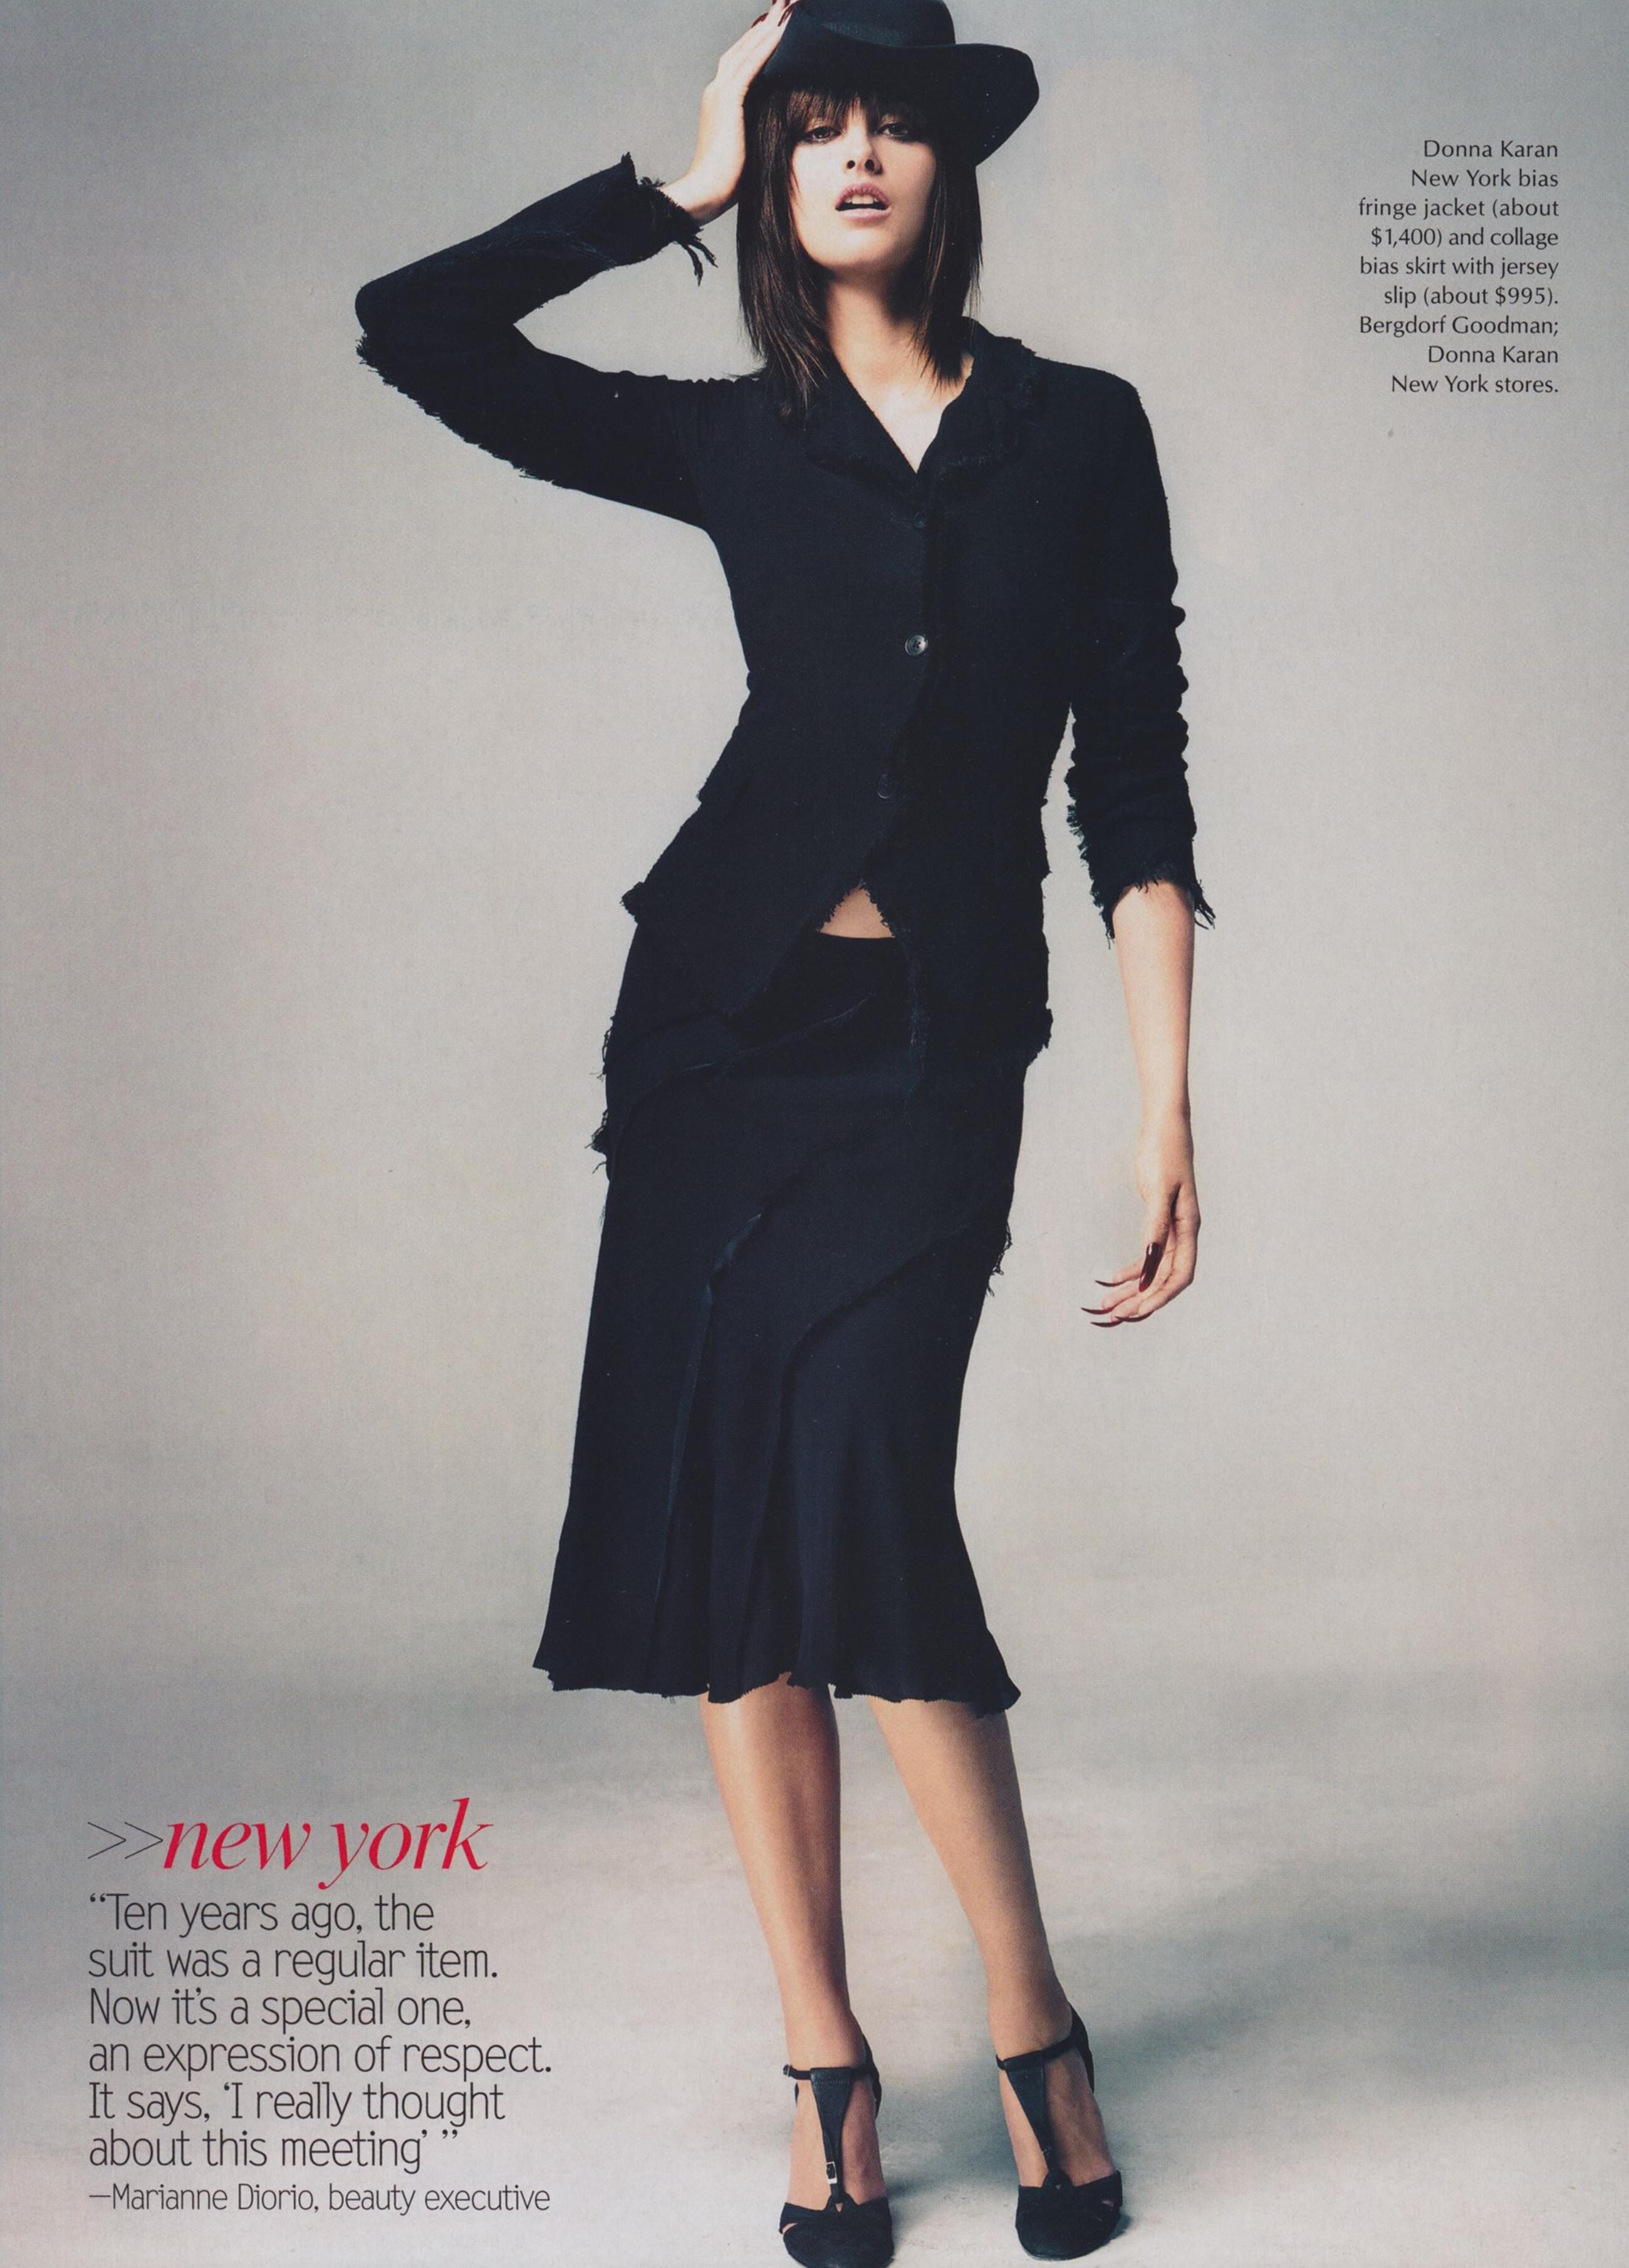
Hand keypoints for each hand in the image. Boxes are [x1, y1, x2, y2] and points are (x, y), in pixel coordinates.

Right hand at [661, 0, 798, 225]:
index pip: (742, 60)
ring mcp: (719, 93)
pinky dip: (766, 46)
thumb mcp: (748, 146)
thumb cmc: (728, 181)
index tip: (780, 24)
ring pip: (748, 49)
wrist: (706, 192)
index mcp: (721, 101)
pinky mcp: (727, 100)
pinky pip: (750, 65)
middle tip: (787, 4)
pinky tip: (783, 31)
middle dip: (767, 24)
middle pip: (744, 46)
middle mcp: (717, 90)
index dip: (760, 40)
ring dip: (770, 27)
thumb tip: (780, 124)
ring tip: (789, 7)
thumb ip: (758, 128)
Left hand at [1083, 1112, 1199, 1325]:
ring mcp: (1171, 1230)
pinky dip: (1129, 1270)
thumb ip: (1155, 1224)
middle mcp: (1182, 1233)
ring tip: (1106, 1305)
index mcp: (1188, 1227)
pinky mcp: (1158, 1223)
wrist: (1163, 1128)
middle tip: (1112, 1316)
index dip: (1160, 1296)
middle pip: (1163, 1279)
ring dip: (1131, 1290)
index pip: (1179, 1275)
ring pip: (1153, 1272)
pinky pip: (1146, 1257)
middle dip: (1140, 1300)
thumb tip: (1150, 1258)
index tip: (1136, 1311)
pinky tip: (1110, 1279)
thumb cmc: (1164, 1153)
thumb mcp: (1158, 1188)